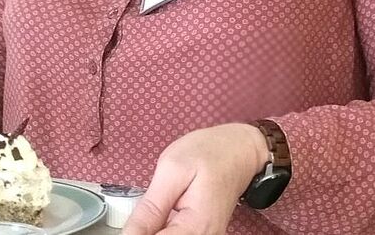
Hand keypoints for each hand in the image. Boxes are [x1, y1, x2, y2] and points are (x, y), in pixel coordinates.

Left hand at [122, 123, 268, 234]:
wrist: (241, 149)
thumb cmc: (211, 152)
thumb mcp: (172, 170)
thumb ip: (151, 208)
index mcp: (196, 227)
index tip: (133, 223)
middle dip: (144, 232)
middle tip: (145, 209)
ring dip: (153, 229)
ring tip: (153, 209)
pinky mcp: (201, 234)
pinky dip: (162, 228)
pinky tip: (159, 214)